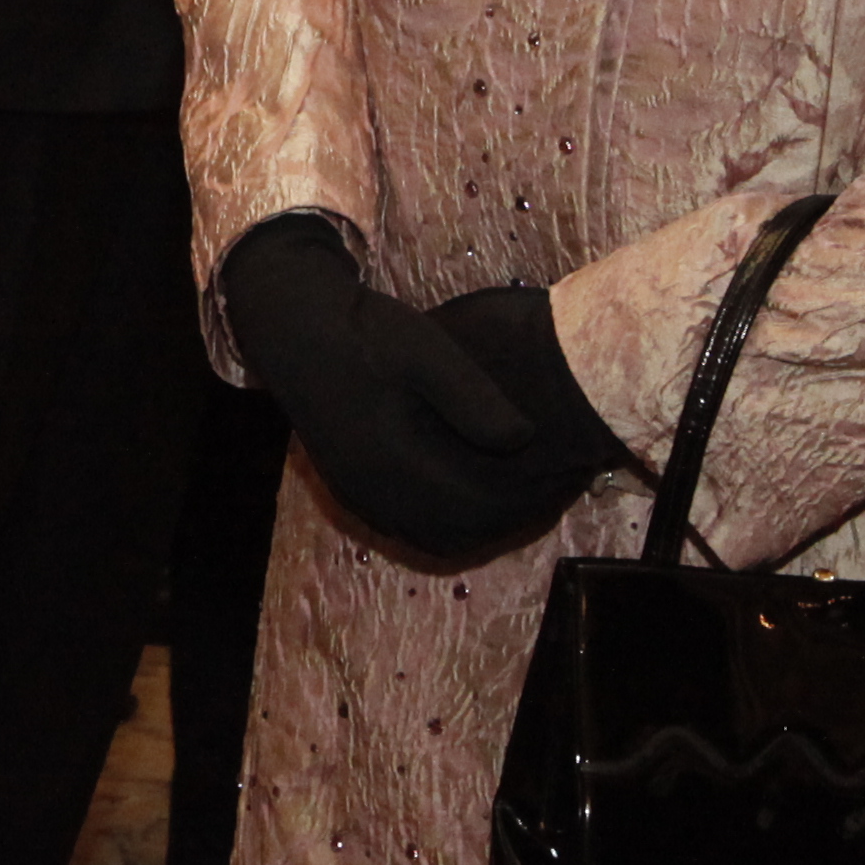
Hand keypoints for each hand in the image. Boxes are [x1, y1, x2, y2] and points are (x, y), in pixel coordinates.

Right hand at [218, 219, 616, 563]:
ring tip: (531, 495)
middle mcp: (375, 494)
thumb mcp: (425, 352)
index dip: (532, 497)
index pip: (479, 504)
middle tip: (563, 488)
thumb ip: (472, 399)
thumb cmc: (364, 333)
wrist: (294, 329)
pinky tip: (479, 495)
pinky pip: (414, 527)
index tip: (571, 472)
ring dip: (486, 525)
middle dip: (518, 516)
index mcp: (394, 463)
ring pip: (438, 536)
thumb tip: (525, 439)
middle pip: (462, 531)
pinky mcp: (353, 491)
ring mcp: (360, 497)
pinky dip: (454, 521)